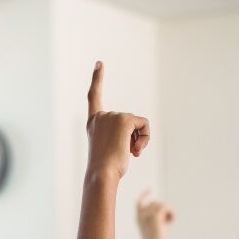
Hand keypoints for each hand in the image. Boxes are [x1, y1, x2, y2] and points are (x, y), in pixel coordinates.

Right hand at [86, 62, 149, 179]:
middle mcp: (101, 116)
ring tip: (128, 153)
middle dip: (133, 138)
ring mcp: (112, 116)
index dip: (97, 79)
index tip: (99, 64)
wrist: (102, 174)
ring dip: (138, 140)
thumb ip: (120, 139)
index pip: (94, 97)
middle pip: (128, 120)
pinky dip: (145, 138)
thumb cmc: (106, 170)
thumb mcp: (111, 152)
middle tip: (126, 154)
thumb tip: (134, 144)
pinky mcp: (124, 119)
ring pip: (137, 124)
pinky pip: (144, 125)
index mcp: (93, 123)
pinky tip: (135, 150)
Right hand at [136, 190, 173, 238]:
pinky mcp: (155, 215)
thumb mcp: (154, 229)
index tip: (150, 189)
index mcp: (138, 219)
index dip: (144, 195)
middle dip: (162, 210)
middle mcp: (140, 215)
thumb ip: (156, 218)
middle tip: (166, 222)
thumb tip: (164, 208)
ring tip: (168, 223)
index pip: (138, 203)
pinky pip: (166, 207)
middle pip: (154, 203)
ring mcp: (147, 215)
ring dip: (167, 212)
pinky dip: (171, 214)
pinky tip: (171, 222)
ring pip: (161, 204)